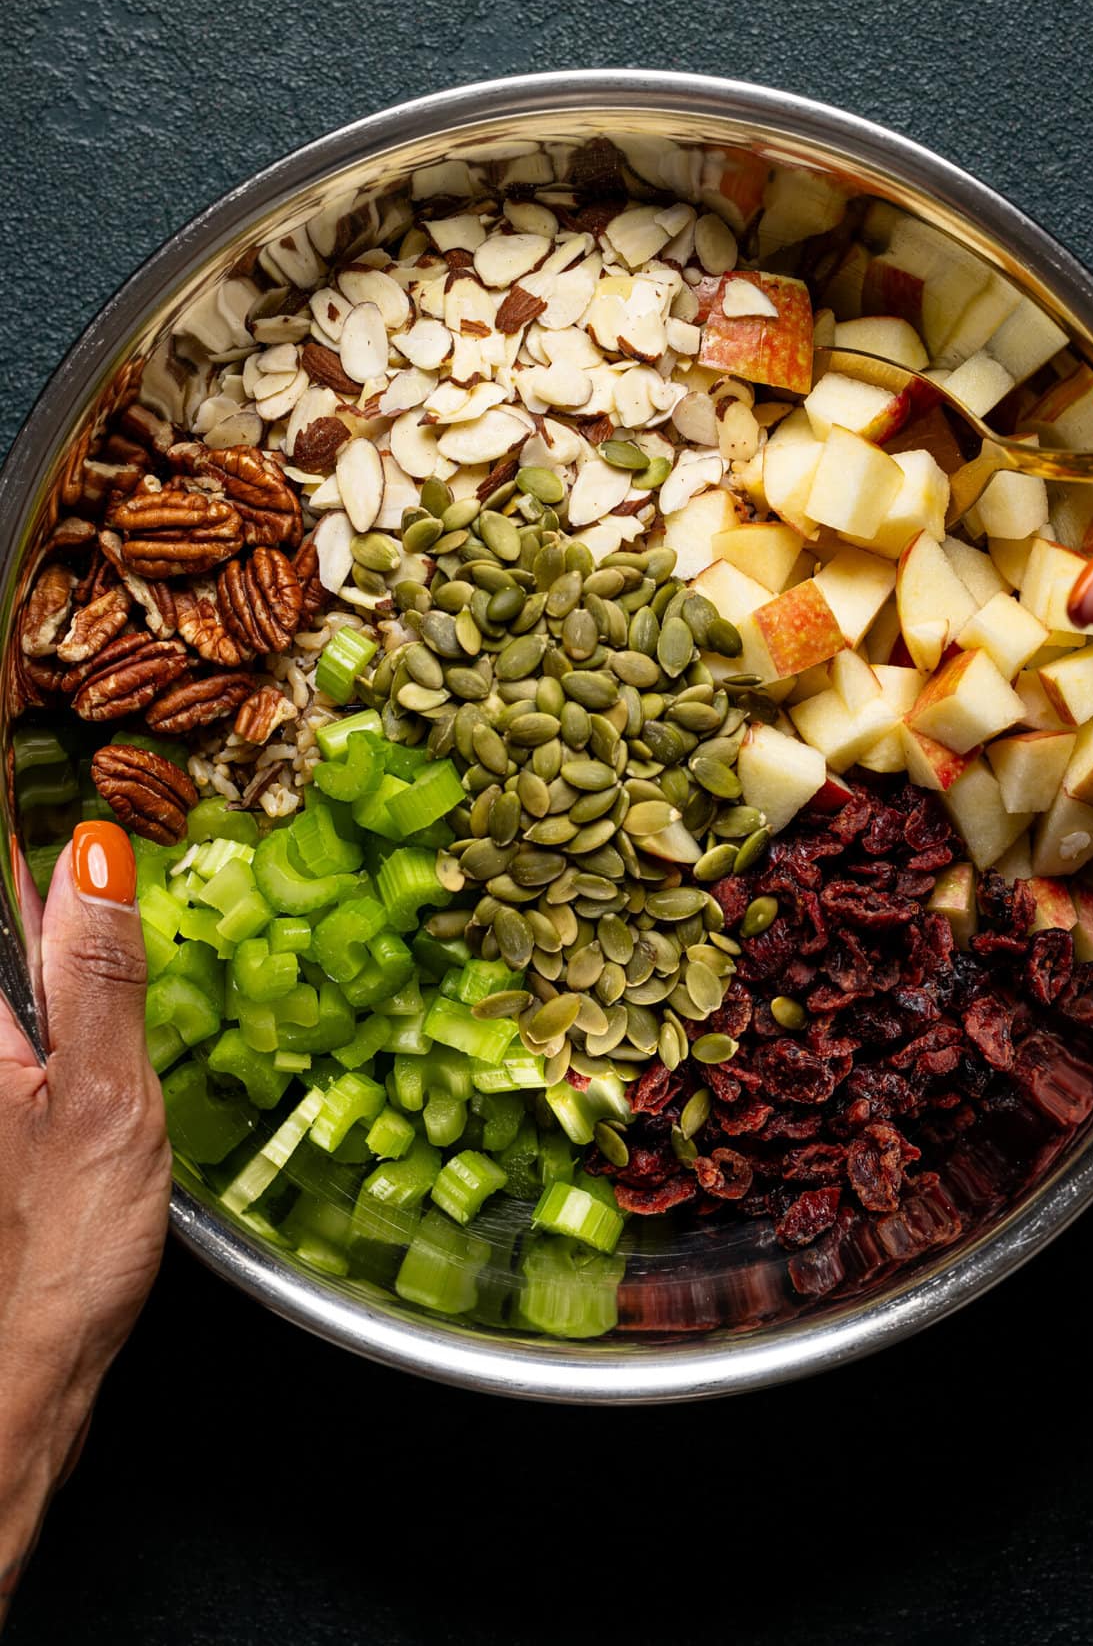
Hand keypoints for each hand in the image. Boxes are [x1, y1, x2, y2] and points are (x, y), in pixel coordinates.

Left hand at [0, 822, 169, 1628]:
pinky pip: (16, 1001)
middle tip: (83, 776)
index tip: (35, 691)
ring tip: (100, 860)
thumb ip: (99, 966)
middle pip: (6, 912)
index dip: (14, 790)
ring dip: (51, 909)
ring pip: (13, 960)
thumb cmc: (56, 1254)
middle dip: (44, 859)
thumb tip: (93, 850)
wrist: (12, 1379)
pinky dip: (49, 961)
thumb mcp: (105, 1096)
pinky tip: (93, 959)